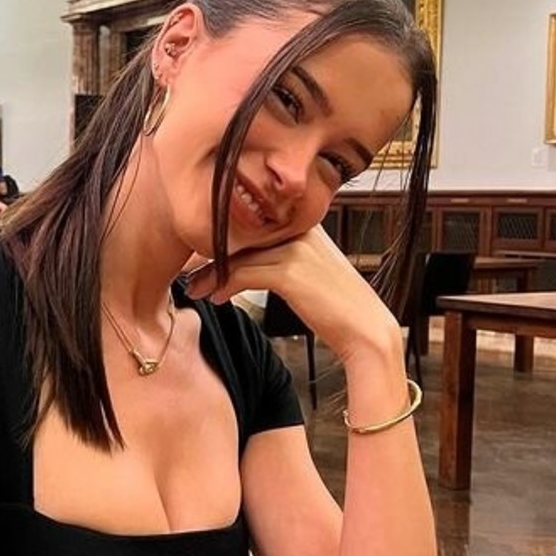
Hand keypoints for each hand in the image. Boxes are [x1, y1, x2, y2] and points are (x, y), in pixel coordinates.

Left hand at [184, 225, 399, 365]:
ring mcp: (295, 249)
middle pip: (241, 236)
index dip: (224, 241)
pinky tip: (216, 298)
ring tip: (197, 290)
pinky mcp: (290, 272)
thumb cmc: (337, 306)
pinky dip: (224, 286)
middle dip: (210, 256)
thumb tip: (247, 262)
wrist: (366, 331)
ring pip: (237, 256)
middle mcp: (299, 230)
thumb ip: (282, 257)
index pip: (253, 224)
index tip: (201, 257)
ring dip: (210, 275)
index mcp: (304, 224)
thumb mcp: (310, 272)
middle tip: (190, 272)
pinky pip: (243, 274)